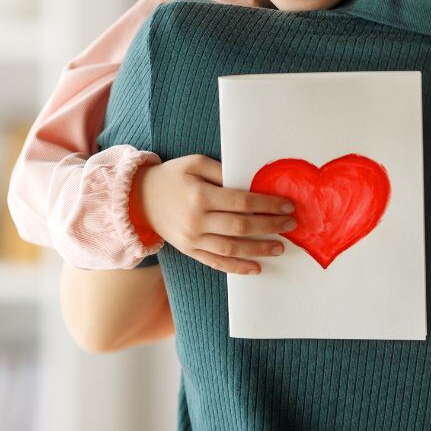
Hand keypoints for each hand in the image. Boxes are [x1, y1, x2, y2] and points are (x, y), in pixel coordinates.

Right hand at [133, 155, 297, 274]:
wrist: (139, 198)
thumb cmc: (172, 176)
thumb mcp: (195, 163)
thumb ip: (223, 171)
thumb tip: (252, 182)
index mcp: (200, 196)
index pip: (242, 202)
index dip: (267, 204)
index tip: (287, 205)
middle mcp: (196, 221)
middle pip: (241, 227)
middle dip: (270, 226)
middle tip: (291, 224)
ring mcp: (192, 239)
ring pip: (232, 249)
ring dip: (259, 249)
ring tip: (280, 247)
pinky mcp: (189, 251)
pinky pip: (216, 263)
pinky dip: (237, 268)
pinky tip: (256, 267)